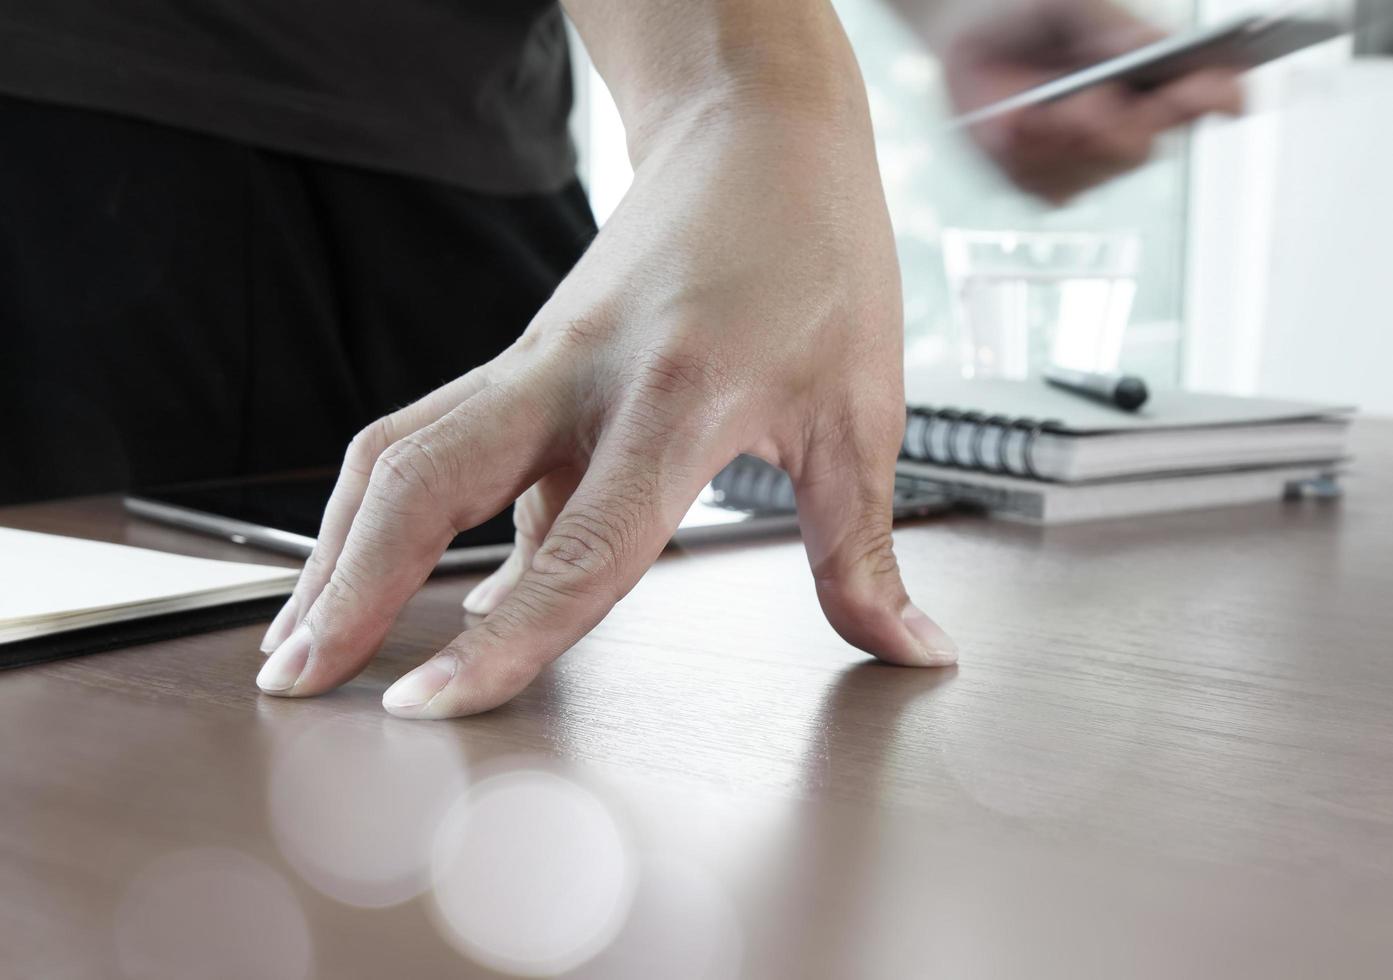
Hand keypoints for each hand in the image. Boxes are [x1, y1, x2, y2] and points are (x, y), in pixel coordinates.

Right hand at [256, 60, 957, 717]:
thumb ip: (865, 549)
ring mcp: (536, 363)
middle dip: (347, 587)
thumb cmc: (815, 251)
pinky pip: (432, 434)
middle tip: (294, 679)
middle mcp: (579, 378)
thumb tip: (910, 651)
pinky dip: (387, 508)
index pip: (578, 547)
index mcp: (679, 398)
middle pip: (425, 481)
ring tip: (300, 635)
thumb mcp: (861, 409)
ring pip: (399, 449)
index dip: (503, 639)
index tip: (427, 705)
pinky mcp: (523, 361)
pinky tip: (385, 569)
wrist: (758, 129)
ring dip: (337, 545)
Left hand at [943, 0, 1243, 202]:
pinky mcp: (1044, 184)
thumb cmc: (1030, 13)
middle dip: (1115, 128)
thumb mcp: (1070, 4)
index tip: (1221, 92)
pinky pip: (1044, 185)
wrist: (970, 35)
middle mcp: (1132, 125)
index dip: (1221, 97)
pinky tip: (1014, 123)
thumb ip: (1108, 26)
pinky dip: (1026, 154)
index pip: (1207, 95)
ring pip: (1090, 169)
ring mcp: (1089, 162)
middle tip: (1094, 97)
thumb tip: (1144, 47)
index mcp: (1158, 76)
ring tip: (1037, 108)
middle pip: (1141, 148)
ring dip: (1060, 138)